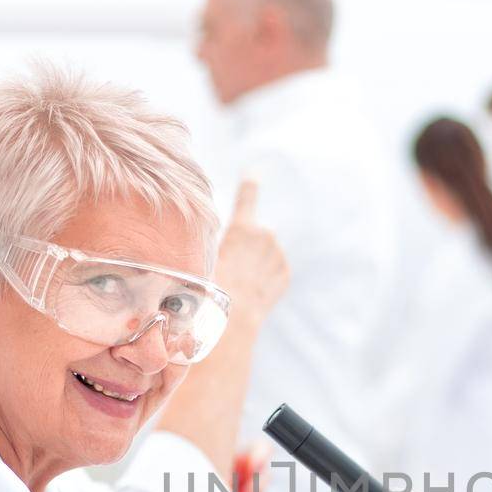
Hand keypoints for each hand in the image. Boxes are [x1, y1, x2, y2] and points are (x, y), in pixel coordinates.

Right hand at [213, 180, 288, 332]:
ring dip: (256, 261)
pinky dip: (264, 277)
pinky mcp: (285, 273)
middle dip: (249, 244)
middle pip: (256, 233)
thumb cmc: (215, 288)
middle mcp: (265, 235)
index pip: (247, 198)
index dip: (249, 185)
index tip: (255, 173)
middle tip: (234, 266)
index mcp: (243, 228)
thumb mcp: (206, 257)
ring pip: (265, 252)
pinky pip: (273, 270)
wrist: (237, 318)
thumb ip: (216, 241)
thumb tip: (212, 235)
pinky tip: (253, 289)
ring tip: (241, 282)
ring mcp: (278, 255)